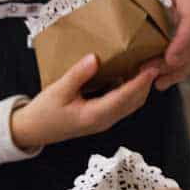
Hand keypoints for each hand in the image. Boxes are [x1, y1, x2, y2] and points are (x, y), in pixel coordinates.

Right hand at [11, 54, 155, 149]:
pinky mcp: (101, 117)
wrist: (34, 131)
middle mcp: (105, 120)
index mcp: (95, 115)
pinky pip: (123, 104)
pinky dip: (131, 90)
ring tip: (145, 65)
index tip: (153, 67)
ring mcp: (105, 121)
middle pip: (135, 102)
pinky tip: (128, 74)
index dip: (141, 82)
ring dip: (141, 87)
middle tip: (155, 61)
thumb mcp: (58, 90)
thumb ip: (78, 75)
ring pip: (131, 104)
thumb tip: (95, 58)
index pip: (125, 97)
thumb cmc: (44, 112)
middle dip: (147, 83)